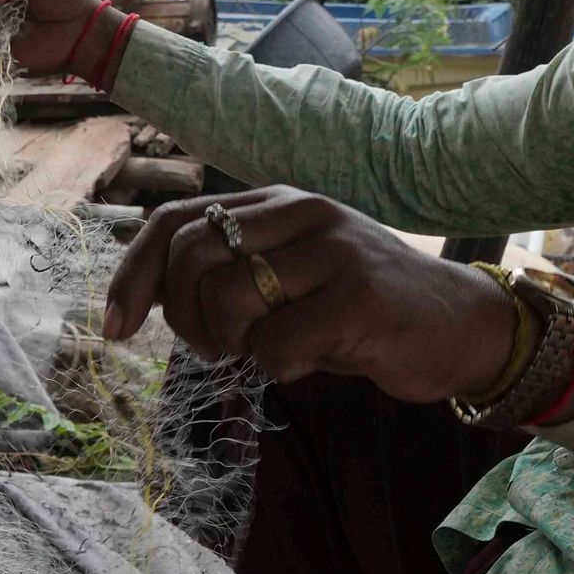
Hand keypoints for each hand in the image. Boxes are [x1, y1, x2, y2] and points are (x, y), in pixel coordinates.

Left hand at [101, 186, 522, 405]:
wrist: (459, 326)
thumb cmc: (356, 310)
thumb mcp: (286, 276)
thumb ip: (227, 273)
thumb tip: (146, 296)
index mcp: (273, 204)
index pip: (171, 221)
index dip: (132, 275)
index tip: (115, 327)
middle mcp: (301, 212)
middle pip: (189, 257)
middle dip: (185, 319)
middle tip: (218, 350)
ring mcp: (332, 249)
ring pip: (227, 301)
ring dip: (234, 345)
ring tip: (274, 351)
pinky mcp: (358, 295)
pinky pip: (275, 346)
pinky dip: (281, 369)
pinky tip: (318, 359)